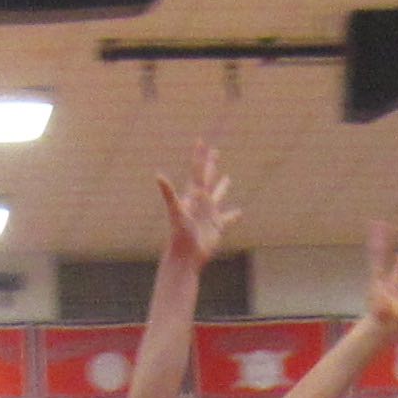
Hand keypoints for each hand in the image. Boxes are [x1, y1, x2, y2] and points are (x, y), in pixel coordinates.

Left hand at [158, 148, 234, 267]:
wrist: (185, 256)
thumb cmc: (180, 234)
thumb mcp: (176, 211)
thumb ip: (169, 193)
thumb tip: (158, 175)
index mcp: (193, 195)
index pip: (197, 171)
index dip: (199, 156)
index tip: (201, 141)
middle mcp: (200, 202)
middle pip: (207, 178)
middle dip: (210, 164)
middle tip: (215, 151)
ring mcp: (209, 214)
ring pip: (217, 196)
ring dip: (222, 186)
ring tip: (228, 178)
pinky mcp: (216, 227)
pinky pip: (227, 219)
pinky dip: (233, 215)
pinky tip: (239, 213)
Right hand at [361, 221, 397, 333]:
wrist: (383, 325)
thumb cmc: (395, 320)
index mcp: (390, 288)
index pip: (395, 272)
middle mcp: (381, 280)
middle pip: (383, 257)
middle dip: (385, 244)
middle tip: (384, 228)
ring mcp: (376, 276)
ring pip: (378, 253)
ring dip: (378, 238)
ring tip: (378, 223)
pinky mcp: (375, 274)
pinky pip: (376, 257)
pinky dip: (376, 245)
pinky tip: (376, 233)